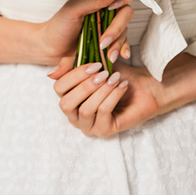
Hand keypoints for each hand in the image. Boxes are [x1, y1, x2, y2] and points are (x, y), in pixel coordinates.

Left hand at [42, 0, 134, 74]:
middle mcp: (106, 7)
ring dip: (117, 41)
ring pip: (125, 28)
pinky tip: (118, 54)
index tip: (115, 5)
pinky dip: (122, 48)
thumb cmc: (59, 25)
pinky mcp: (110, 39)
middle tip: (104, 39)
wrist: (52, 49)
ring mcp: (109, 23)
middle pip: (126, 10)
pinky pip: (123, 41)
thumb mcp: (73, 9)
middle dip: (117, 26)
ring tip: (104, 51)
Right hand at [50, 52, 195, 136]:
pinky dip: (113, 96)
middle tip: (104, 73)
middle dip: (85, 86)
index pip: (58, 89)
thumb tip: (51, 73)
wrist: (144, 86)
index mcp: (69, 97)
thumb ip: (72, 64)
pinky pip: (103, 113)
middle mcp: (75, 115)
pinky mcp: (104, 131)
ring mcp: (89, 125)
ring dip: (102, 91)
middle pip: (66, 104)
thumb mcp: (93, 63)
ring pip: (85, 110)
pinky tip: (121, 85)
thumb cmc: (117, 74)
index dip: (74, 75)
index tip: (94, 65)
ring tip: (115, 78)